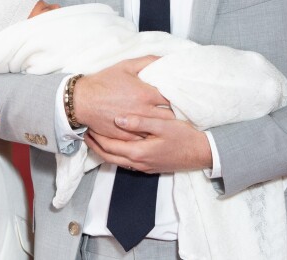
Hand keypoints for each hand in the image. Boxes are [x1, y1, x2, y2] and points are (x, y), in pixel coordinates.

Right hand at [73, 55, 174, 139]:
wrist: (82, 100)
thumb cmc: (104, 81)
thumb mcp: (126, 66)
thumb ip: (147, 61)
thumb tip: (165, 59)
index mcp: (146, 94)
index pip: (173, 99)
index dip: (179, 97)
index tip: (182, 97)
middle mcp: (144, 112)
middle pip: (170, 117)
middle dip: (175, 113)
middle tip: (178, 111)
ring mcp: (136, 126)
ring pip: (159, 130)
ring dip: (164, 126)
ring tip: (169, 123)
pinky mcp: (127, 137)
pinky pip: (145, 139)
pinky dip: (151, 136)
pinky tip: (153, 132)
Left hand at [85, 115, 212, 172]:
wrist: (201, 153)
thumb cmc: (183, 136)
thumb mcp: (162, 125)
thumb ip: (140, 122)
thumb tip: (118, 119)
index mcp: (138, 152)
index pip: (109, 146)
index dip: (96, 136)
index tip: (87, 124)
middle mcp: (138, 163)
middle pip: (108, 156)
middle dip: (94, 145)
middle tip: (85, 131)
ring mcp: (143, 167)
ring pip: (115, 160)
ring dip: (103, 149)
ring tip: (95, 136)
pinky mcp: (148, 166)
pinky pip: (125, 161)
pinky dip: (115, 153)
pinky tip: (114, 142)